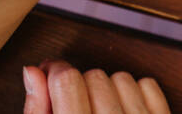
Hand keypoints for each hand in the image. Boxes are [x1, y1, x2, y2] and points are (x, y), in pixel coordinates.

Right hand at [23, 61, 169, 112]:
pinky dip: (135, 94)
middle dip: (80, 86)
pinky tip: (123, 110)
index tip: (49, 75)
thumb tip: (32, 71)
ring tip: (98, 112)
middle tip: (73, 106)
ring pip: (121, 78)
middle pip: (94, 76)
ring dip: (108, 89)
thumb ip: (37, 111)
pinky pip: (148, 85)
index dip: (54, 72)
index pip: (67, 81)